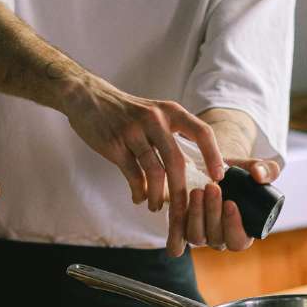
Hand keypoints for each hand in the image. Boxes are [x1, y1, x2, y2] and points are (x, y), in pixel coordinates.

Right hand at [61, 77, 224, 256]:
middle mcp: (154, 119)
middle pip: (176, 161)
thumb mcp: (153, 113)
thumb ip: (170, 136)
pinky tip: (139, 198)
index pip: (202, 132)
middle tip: (184, 209)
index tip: (218, 178)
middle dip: (181, 191)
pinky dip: (138, 191)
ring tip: (157, 208)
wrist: (88, 97)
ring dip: (158, 195)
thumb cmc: (124, 111)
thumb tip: (189, 170)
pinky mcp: (114, 144)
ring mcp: (133, 132)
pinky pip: (132, 174)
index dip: (213, 156)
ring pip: (154, 171)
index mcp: (170, 111)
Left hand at [185, 158, 280, 251]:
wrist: (214, 170)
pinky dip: (180, 218)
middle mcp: (221, 238)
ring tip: (197, 191)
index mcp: (243, 233)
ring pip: (196, 236)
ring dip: (196, 214)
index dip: (234, 226)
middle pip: (216, 238)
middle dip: (213, 213)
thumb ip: (267, 170)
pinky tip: (184, 198)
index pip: (239, 241)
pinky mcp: (183, 228)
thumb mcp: (257, 169)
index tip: (231, 203)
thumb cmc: (240, 174)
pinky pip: (179, 230)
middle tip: (212, 188)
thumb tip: (259, 176)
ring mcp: (201, 235)